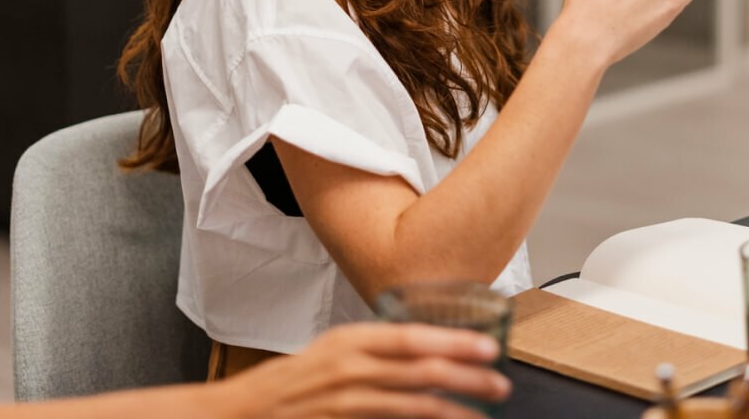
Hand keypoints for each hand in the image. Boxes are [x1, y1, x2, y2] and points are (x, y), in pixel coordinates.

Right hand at [215, 323, 509, 418]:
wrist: (248, 410)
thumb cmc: (297, 380)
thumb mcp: (336, 350)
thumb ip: (377, 349)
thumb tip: (428, 350)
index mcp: (352, 339)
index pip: (413, 336)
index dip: (455, 342)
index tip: (488, 348)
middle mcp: (350, 366)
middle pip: (421, 370)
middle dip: (467, 377)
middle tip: (500, 383)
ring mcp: (346, 399)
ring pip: (413, 404)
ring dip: (455, 409)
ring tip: (483, 412)